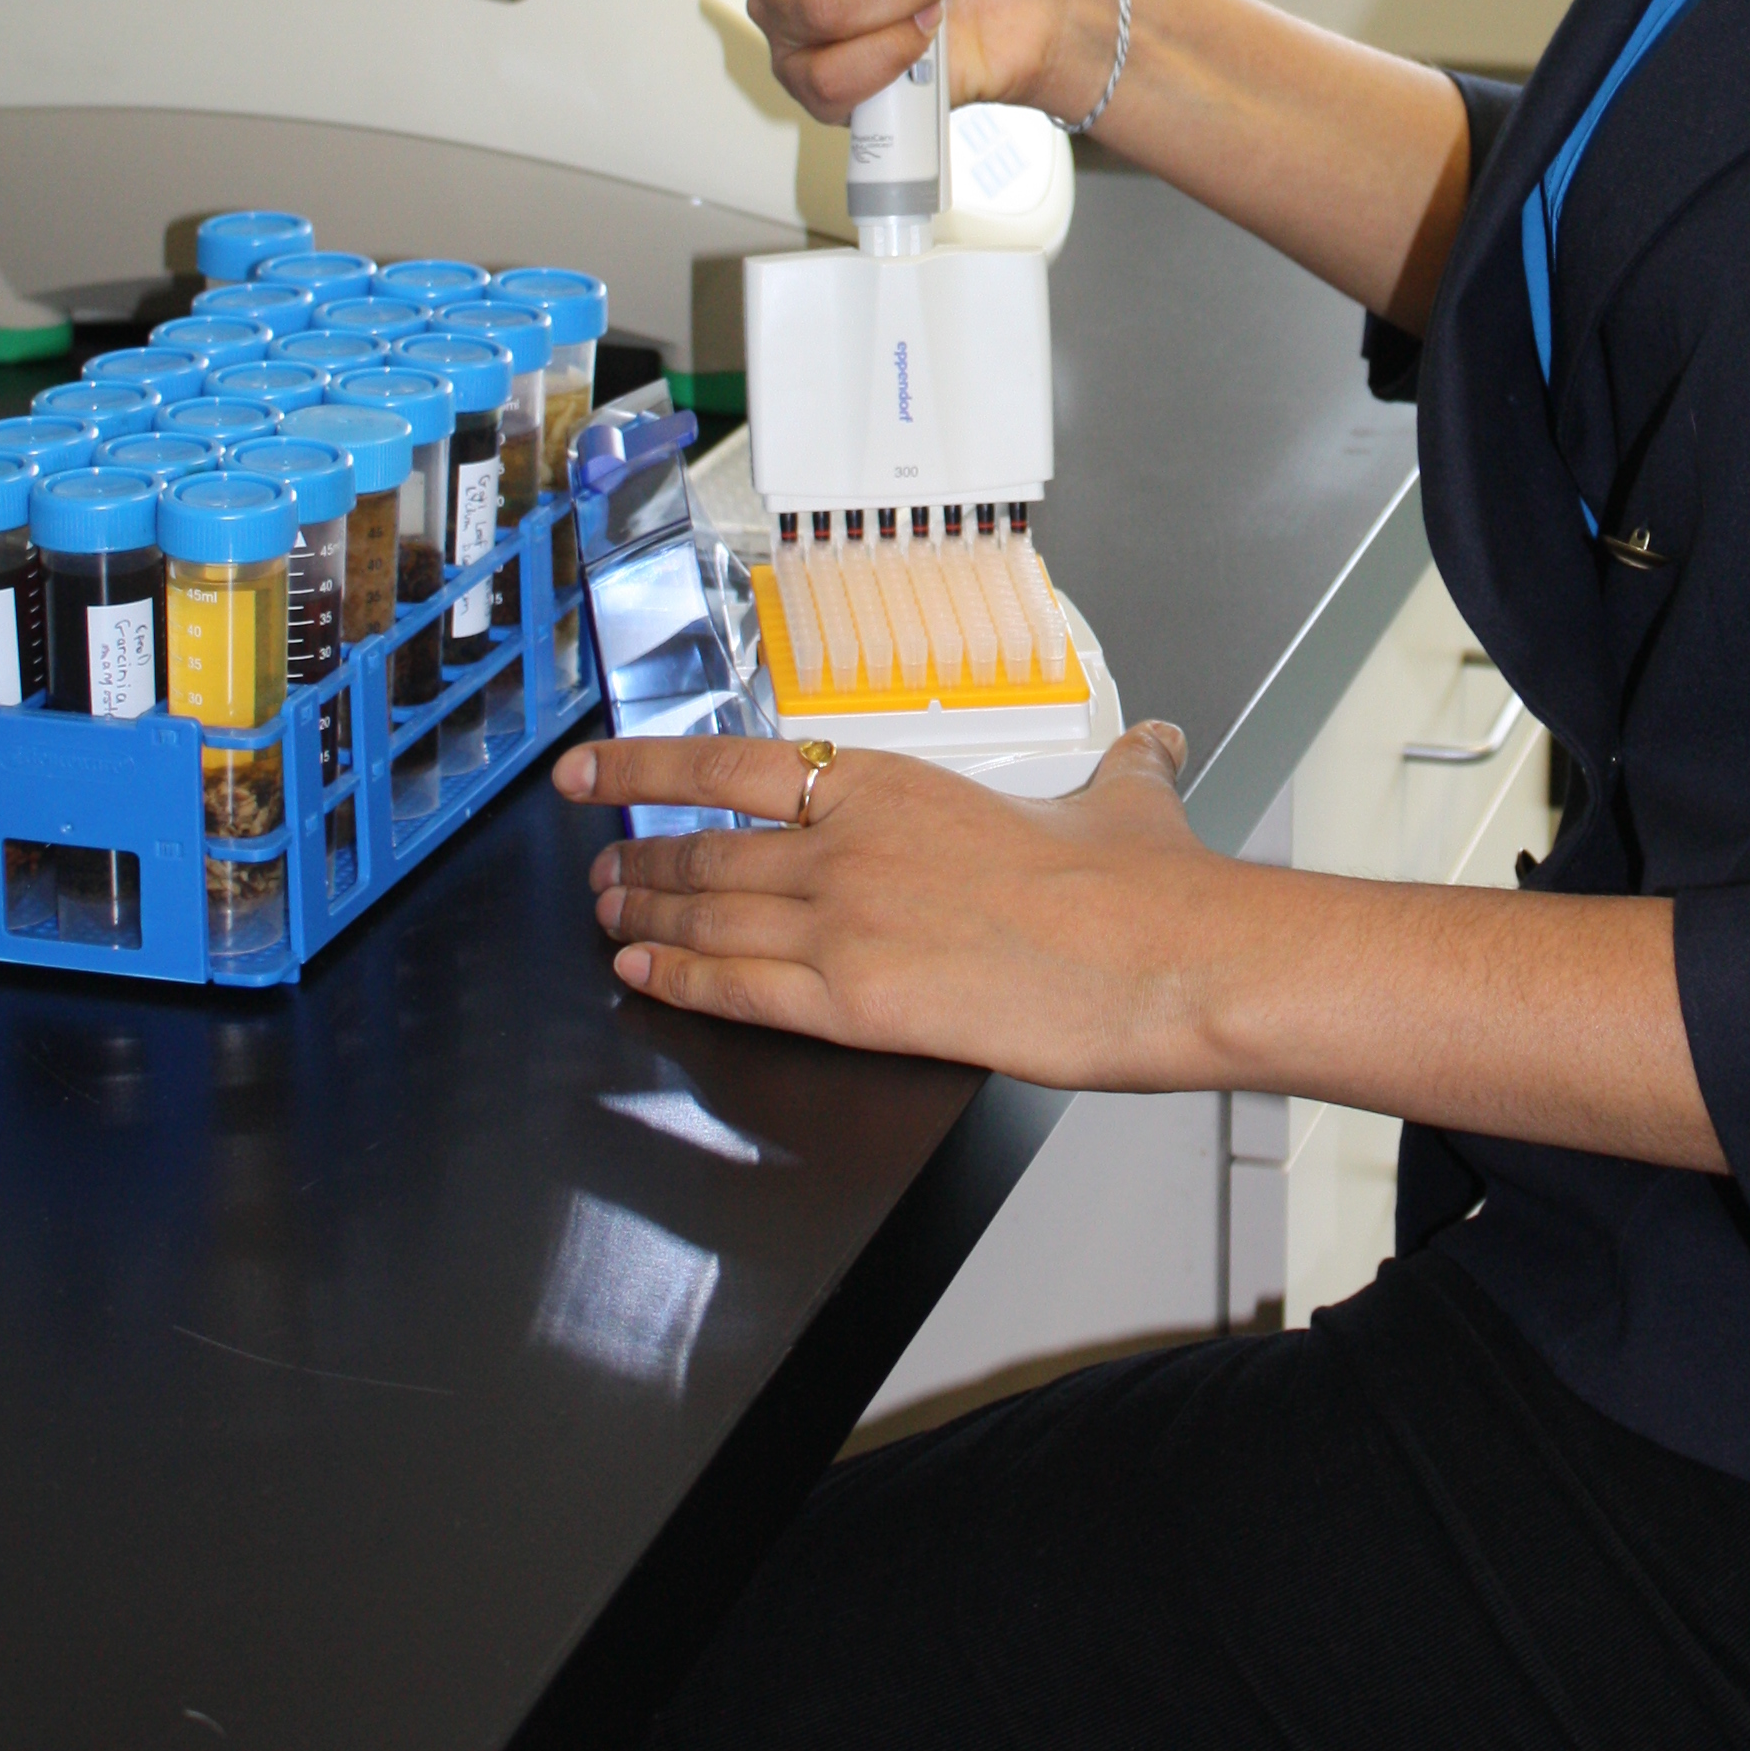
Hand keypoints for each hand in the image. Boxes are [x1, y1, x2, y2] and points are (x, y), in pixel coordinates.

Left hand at [560, 719, 1213, 1076]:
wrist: (1155, 958)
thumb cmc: (1139, 887)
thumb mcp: (1125, 797)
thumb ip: (1122, 767)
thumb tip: (1151, 746)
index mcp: (895, 783)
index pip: (731, 764)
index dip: (643, 767)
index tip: (593, 768)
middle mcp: (848, 846)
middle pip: (705, 848)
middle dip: (640, 859)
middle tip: (603, 865)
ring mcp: (841, 924)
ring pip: (707, 914)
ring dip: (645, 915)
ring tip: (608, 915)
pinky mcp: (850, 1004)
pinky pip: (735, 989)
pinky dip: (678, 977)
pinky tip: (643, 971)